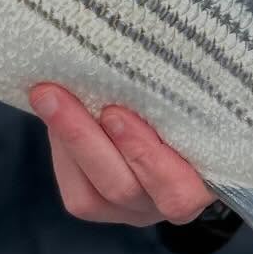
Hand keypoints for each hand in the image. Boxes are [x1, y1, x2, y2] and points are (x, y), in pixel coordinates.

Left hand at [30, 85, 215, 227]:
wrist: (176, 117)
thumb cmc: (198, 101)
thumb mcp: (196, 94)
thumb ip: (179, 86)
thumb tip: (146, 44)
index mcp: (205, 180)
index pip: (180, 191)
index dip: (145, 155)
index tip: (114, 113)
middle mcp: (170, 202)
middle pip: (124, 189)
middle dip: (85, 140)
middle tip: (56, 94)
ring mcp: (135, 209)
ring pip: (93, 197)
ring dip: (67, 142)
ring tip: (47, 98)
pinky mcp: (102, 208)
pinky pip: (76, 192)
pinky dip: (61, 152)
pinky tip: (53, 116)